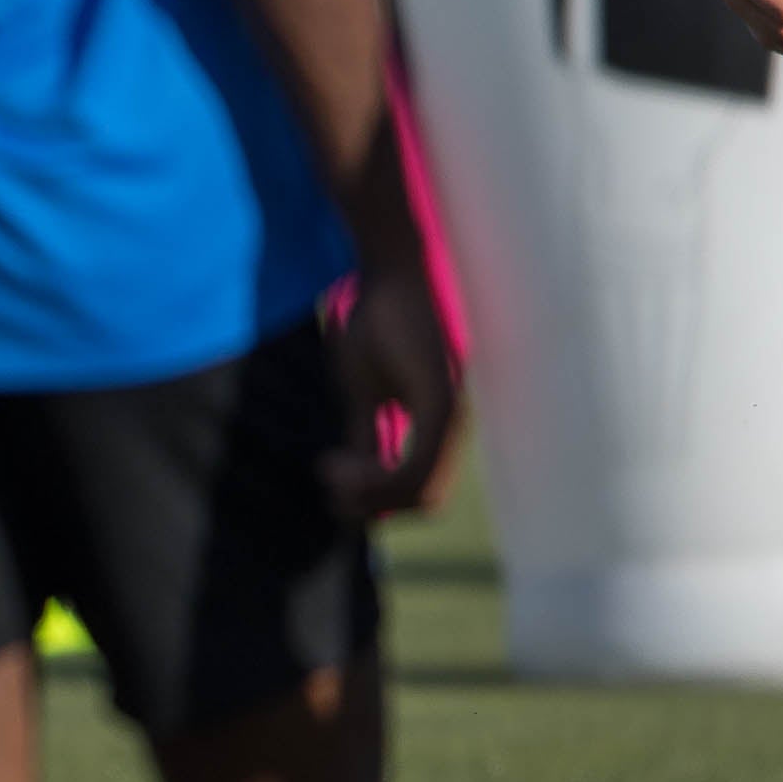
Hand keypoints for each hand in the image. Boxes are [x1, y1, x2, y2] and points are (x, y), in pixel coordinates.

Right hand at [323, 258, 460, 522]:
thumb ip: (368, 432)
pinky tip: (340, 462)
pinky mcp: (439, 403)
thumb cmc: (376, 325)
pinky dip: (376, 478)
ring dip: (369, 493)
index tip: (330, 474)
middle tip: (329, 480)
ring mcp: (451, 416)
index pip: (420, 491)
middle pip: (423, 501)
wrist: (389, 277)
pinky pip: (415, 466)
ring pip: (420, 490)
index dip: (374, 499)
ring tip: (330, 471)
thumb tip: (360, 471)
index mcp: (438, 426)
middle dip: (371, 504)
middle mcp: (454, 427)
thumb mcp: (362, 393)